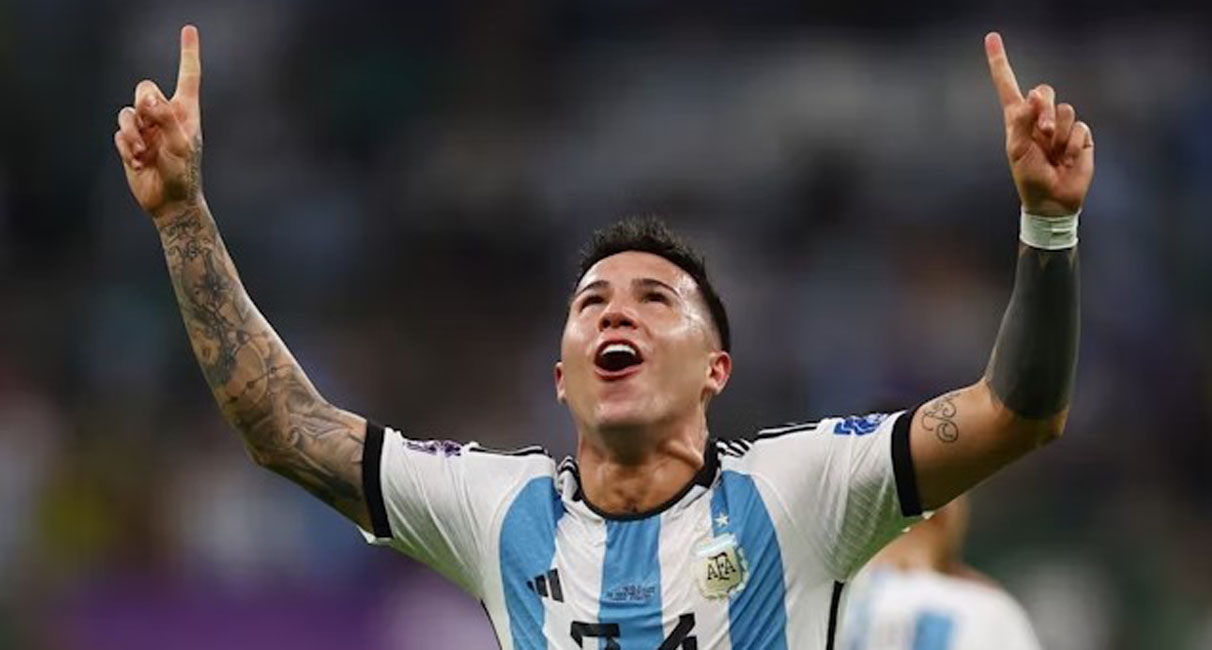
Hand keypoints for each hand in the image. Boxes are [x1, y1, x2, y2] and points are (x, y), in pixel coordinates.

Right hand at [114, 25, 202, 223]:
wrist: (170, 202)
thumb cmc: (184, 174)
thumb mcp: (180, 144)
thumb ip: (166, 118)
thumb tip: (148, 99)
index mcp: (186, 112)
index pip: (188, 76)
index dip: (188, 53)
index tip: (188, 30)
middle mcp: (165, 116)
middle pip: (145, 88)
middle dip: (143, 102)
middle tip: (149, 119)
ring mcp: (147, 129)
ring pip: (127, 111)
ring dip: (131, 132)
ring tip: (141, 152)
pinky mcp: (131, 142)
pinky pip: (118, 131)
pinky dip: (124, 145)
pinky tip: (137, 161)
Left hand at [985, 32, 1093, 216]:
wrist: (1053, 200)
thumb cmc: (1029, 177)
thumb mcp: (1017, 150)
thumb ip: (1022, 121)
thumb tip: (1031, 96)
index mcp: (1017, 120)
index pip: (1008, 86)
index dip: (1000, 63)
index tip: (991, 38)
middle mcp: (1038, 118)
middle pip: (1044, 90)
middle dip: (1044, 107)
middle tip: (1043, 130)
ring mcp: (1061, 126)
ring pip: (1065, 109)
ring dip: (1059, 134)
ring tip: (1053, 153)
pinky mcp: (1080, 136)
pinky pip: (1080, 127)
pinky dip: (1072, 144)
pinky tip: (1067, 159)